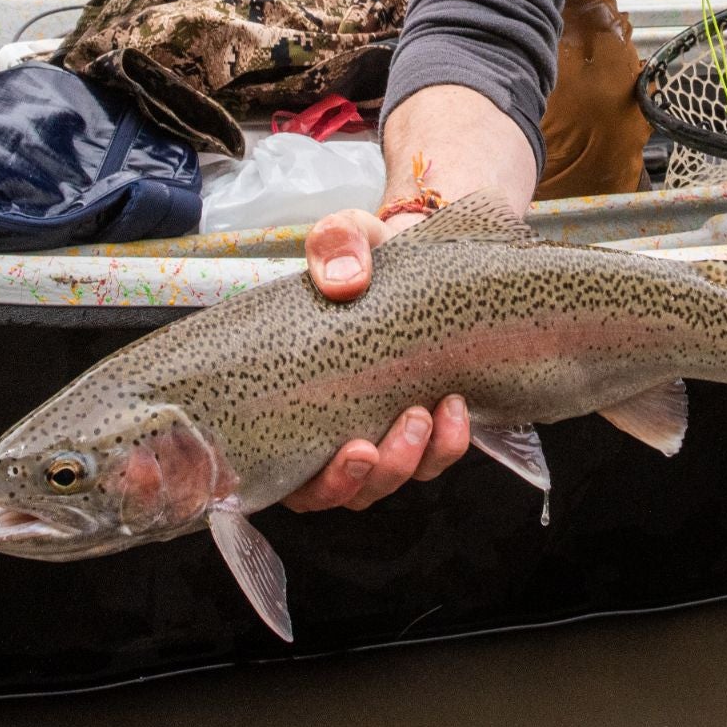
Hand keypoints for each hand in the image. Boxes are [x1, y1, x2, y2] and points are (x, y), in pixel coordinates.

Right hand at [281, 208, 471, 511]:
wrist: (424, 252)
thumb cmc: (368, 253)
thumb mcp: (347, 233)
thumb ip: (336, 244)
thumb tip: (343, 282)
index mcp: (288, 393)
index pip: (272, 466)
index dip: (292, 482)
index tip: (328, 455)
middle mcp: (325, 425)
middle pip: (330, 493)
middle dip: (356, 481)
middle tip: (373, 443)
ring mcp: (374, 433)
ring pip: (381, 486)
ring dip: (403, 464)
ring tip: (423, 414)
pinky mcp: (420, 432)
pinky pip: (431, 463)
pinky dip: (446, 447)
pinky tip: (454, 408)